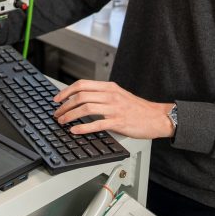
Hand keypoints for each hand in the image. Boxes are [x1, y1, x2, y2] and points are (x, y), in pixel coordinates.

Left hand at [52, 80, 174, 139]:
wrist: (157, 117)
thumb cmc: (138, 108)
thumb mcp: (119, 95)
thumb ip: (103, 94)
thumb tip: (83, 98)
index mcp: (109, 87)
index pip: (82, 85)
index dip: (66, 91)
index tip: (57, 99)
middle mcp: (110, 95)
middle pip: (81, 96)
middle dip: (65, 105)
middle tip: (57, 113)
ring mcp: (114, 108)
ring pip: (86, 108)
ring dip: (70, 115)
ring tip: (63, 121)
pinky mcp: (118, 122)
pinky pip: (97, 124)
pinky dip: (83, 127)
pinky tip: (75, 130)